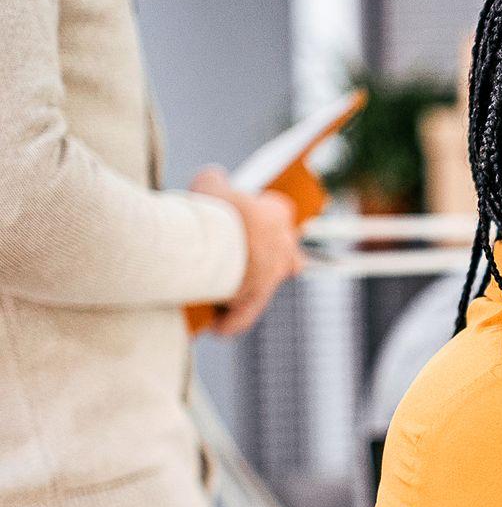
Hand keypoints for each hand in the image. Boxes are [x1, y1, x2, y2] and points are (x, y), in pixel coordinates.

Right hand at [189, 166, 303, 334]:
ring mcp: (273, 275)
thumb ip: (215, 180)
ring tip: (224, 294)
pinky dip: (232, 322)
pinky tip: (218, 328)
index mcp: (279, 214)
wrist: (211, 240)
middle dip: (268, 256)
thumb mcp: (209, 182)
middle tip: (241, 256)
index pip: (279, 212)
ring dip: (249, 289)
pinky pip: (246, 315)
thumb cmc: (212, 207)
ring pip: (268, 285)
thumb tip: (213, 177)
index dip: (261, 214)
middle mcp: (284, 247)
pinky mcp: (257, 297)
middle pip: (287, 253)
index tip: (242, 216)